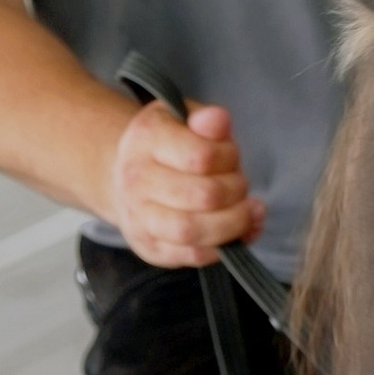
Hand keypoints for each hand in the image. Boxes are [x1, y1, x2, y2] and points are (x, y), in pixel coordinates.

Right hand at [107, 96, 261, 268]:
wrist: (127, 176)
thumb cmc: (168, 144)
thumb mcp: (185, 119)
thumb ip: (206, 120)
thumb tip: (218, 120)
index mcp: (146, 138)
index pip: (202, 156)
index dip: (229, 157)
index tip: (231, 156)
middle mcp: (136, 179)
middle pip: (204, 196)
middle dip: (236, 190)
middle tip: (240, 185)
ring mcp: (139, 217)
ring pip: (193, 231)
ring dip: (232, 223)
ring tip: (247, 212)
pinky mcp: (150, 247)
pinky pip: (191, 256)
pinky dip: (221, 247)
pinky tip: (237, 232)